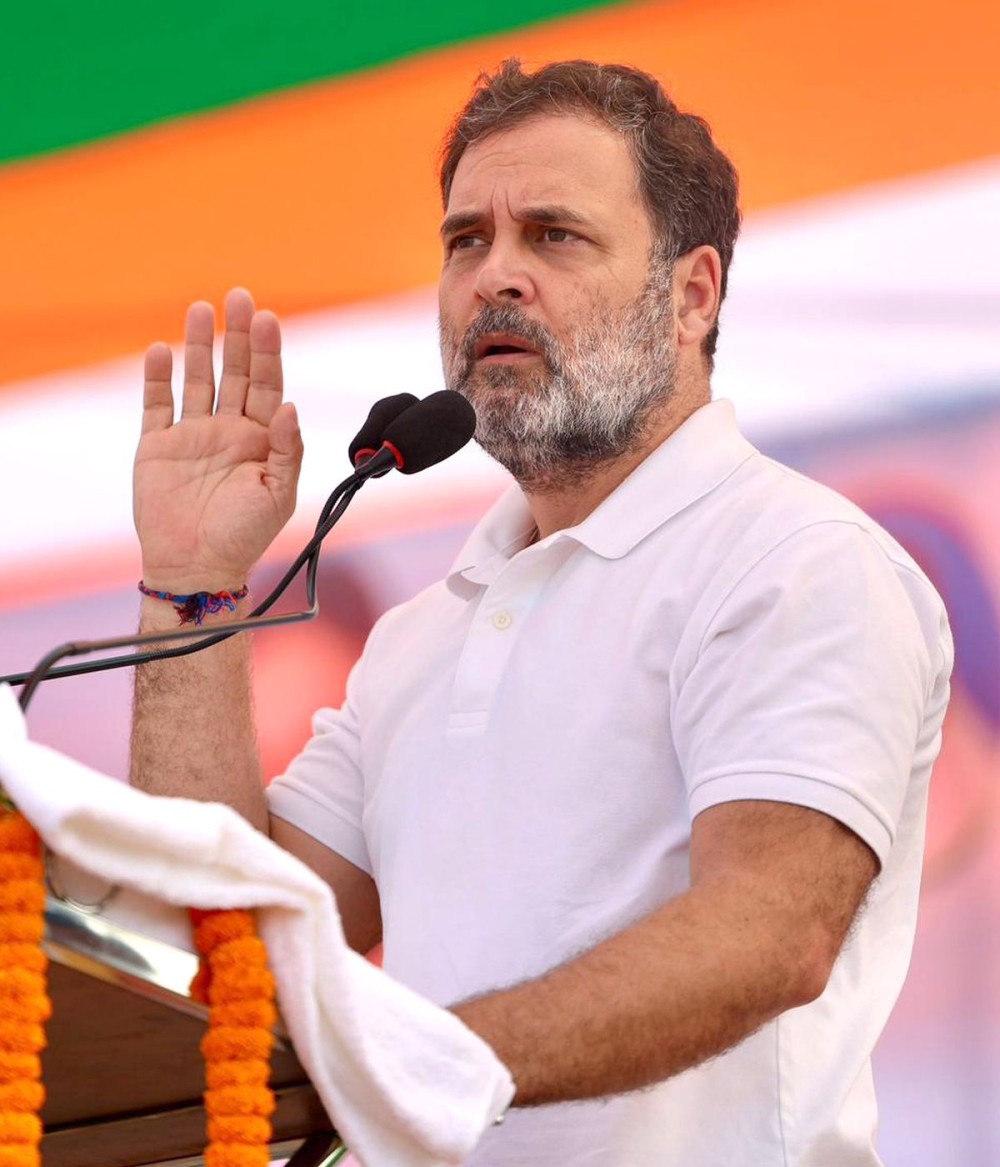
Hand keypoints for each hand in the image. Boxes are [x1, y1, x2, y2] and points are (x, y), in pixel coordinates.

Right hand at [133, 287, 302, 592]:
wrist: (196, 569)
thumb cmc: (244, 536)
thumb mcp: (278, 495)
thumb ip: (289, 449)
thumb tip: (291, 406)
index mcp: (262, 440)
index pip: (267, 385)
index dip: (268, 352)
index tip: (268, 319)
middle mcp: (229, 431)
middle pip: (235, 373)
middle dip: (238, 336)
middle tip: (239, 297)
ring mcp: (192, 435)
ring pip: (197, 379)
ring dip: (198, 345)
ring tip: (201, 308)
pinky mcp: (157, 446)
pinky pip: (156, 405)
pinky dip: (157, 377)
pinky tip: (161, 350)